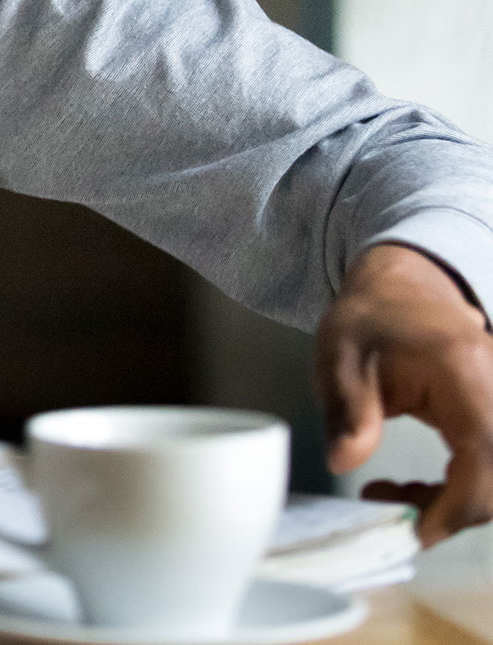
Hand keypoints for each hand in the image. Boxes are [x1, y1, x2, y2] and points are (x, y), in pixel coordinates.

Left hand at [315, 242, 492, 543]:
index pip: (485, 456)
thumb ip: (347, 410)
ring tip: (397, 494)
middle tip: (393, 512)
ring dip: (457, 501)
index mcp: (465, 370)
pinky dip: (463, 488)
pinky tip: (418, 487)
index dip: (457, 506)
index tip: (414, 530)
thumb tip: (343, 462)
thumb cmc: (370, 320)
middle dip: (453, 510)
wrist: (403, 289)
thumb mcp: (341, 358)